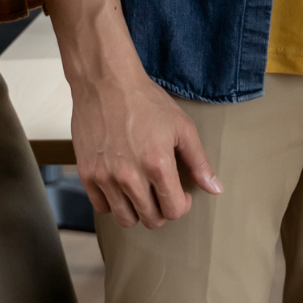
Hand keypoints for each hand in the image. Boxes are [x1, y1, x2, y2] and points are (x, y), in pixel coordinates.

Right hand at [71, 60, 222, 228]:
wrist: (106, 82)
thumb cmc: (146, 101)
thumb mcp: (182, 126)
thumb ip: (199, 161)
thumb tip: (215, 188)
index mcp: (157, 164)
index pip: (173, 210)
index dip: (182, 205)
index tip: (180, 193)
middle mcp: (129, 176)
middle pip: (151, 219)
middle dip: (162, 209)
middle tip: (162, 191)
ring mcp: (105, 177)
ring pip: (125, 218)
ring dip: (138, 210)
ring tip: (143, 190)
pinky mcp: (87, 174)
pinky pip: (102, 207)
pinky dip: (114, 202)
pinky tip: (122, 185)